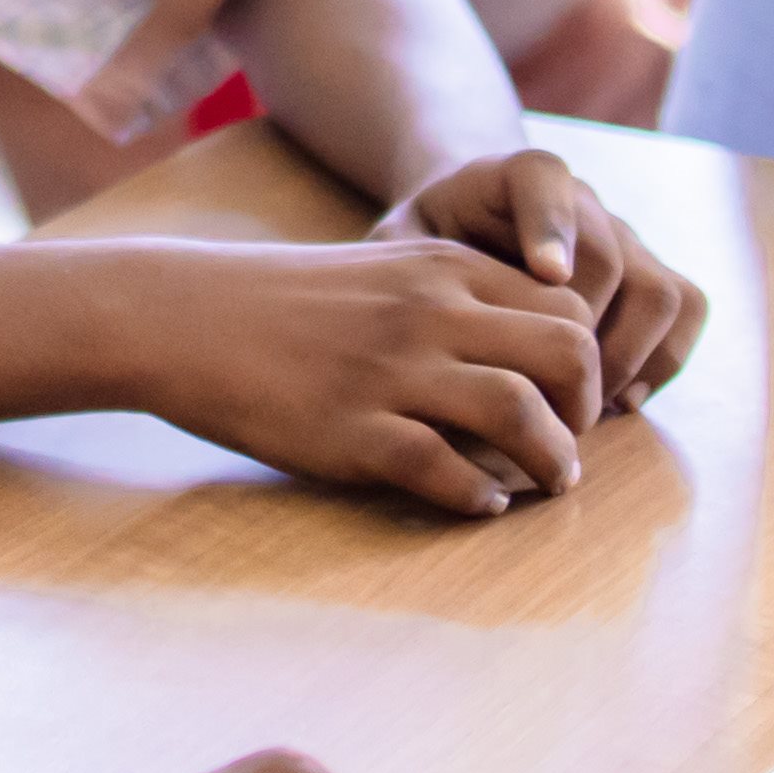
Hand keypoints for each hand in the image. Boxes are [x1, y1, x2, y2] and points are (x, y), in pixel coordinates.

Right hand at [120, 237, 607, 515]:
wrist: (186, 317)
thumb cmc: (287, 302)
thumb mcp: (385, 271)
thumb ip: (455, 298)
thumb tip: (527, 355)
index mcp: (444, 268)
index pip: (567, 305)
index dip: (587, 360)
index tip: (571, 398)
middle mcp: (430, 312)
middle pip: (567, 353)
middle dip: (586, 409)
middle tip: (570, 444)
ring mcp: (392, 372)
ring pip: (520, 413)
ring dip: (553, 461)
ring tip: (549, 484)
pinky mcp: (352, 430)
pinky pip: (445, 470)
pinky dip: (478, 497)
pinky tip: (479, 505)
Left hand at [384, 152, 709, 416]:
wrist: (474, 214)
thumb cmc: (432, 239)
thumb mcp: (401, 240)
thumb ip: (408, 270)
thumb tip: (426, 332)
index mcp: (514, 176)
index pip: (542, 179)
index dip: (551, 226)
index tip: (549, 276)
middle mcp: (584, 200)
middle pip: (608, 258)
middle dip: (580, 333)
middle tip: (543, 395)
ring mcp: (627, 236)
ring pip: (660, 289)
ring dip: (626, 356)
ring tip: (581, 404)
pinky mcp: (652, 271)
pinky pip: (689, 308)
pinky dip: (664, 359)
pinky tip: (619, 397)